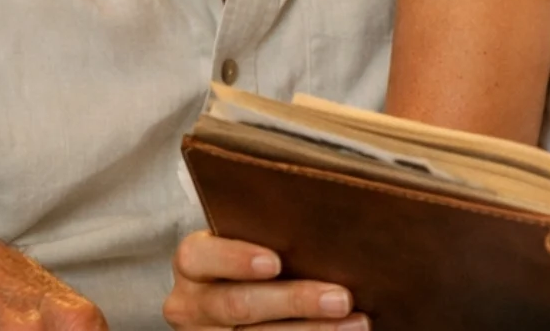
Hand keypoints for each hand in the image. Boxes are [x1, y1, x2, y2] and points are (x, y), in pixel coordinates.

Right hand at [162, 231, 365, 330]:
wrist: (239, 301)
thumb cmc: (256, 256)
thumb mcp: (251, 241)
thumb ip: (274, 233)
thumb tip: (332, 228)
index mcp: (193, 264)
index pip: (199, 258)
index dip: (236, 259)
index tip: (275, 263)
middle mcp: (191, 304)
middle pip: (239, 305)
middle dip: (295, 301)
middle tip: (341, 298)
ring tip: (358, 322)